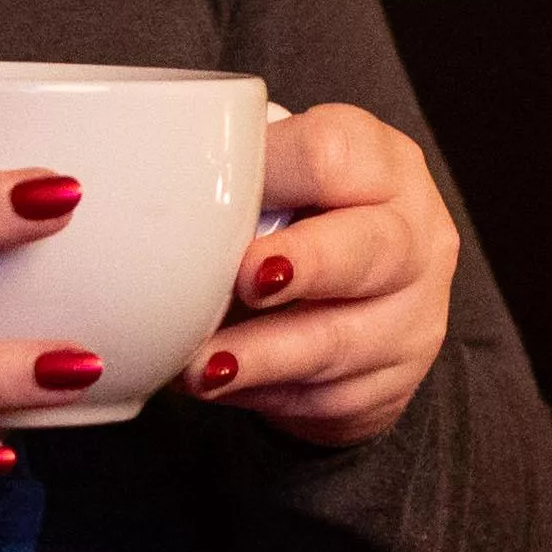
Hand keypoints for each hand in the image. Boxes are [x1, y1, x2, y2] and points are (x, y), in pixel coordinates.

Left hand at [188, 99, 457, 449]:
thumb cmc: (300, 223)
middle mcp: (415, 235)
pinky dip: (265, 394)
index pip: (332, 155)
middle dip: (305, 264)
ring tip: (203, 366)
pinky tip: (222, 385)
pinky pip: (329, 397)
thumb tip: (137, 202)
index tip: (220, 199)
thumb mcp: (279, 184)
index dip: (273, 176)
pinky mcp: (393, 383)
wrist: (357, 301)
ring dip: (264, 355)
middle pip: (368, 248)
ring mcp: (412, 314)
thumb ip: (234, 183)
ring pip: (342, 339)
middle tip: (245, 281)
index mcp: (381, 164)